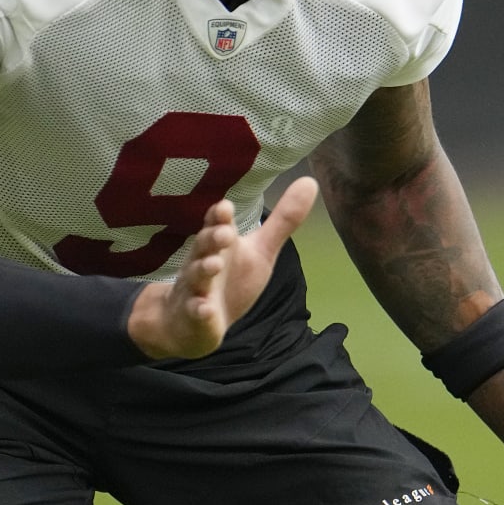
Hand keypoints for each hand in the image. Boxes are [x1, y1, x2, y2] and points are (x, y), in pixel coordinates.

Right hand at [127, 177, 318, 359]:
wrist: (195, 322)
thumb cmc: (232, 280)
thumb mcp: (261, 251)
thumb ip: (283, 221)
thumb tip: (310, 182)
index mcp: (219, 243)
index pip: (216, 224)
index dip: (219, 216)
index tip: (225, 206)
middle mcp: (203, 261)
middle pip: (204, 246)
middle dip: (212, 238)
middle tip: (225, 233)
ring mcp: (195, 289)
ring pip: (196, 277)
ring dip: (204, 269)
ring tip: (214, 264)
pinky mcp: (193, 315)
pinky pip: (194, 312)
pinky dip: (199, 310)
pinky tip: (205, 310)